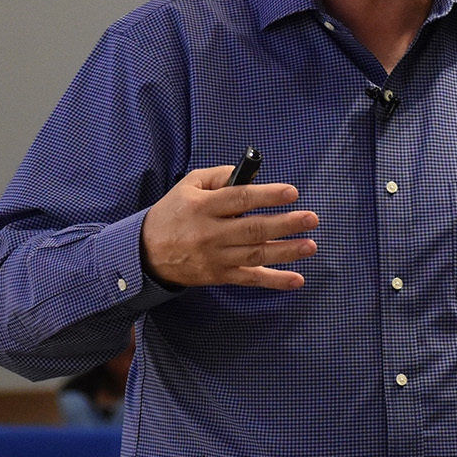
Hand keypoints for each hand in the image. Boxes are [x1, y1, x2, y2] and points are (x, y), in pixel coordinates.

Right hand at [140, 164, 317, 289]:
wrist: (146, 252)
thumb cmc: (173, 213)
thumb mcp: (188, 185)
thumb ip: (219, 176)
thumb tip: (252, 176)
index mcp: (203, 207)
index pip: (239, 199)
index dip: (267, 195)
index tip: (291, 192)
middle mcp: (210, 233)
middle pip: (253, 229)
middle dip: (285, 224)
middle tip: (310, 218)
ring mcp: (215, 257)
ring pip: (256, 254)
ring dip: (286, 251)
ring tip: (310, 245)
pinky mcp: (219, 275)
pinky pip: (250, 278)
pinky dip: (275, 281)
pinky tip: (296, 279)